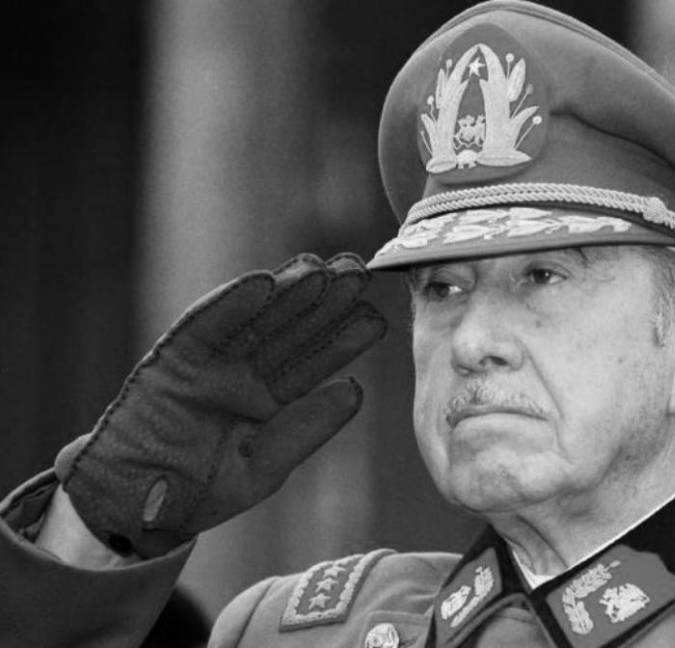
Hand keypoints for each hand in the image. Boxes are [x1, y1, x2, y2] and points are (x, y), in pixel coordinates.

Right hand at [54, 253, 386, 557]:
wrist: (137, 512)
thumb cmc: (202, 494)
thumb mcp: (265, 466)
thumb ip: (307, 428)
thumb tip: (357, 390)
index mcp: (266, 400)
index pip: (312, 362)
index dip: (343, 339)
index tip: (377, 318)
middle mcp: (241, 374)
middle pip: (289, 331)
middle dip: (323, 302)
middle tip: (359, 271)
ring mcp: (209, 364)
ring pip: (254, 320)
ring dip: (285, 293)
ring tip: (321, 269)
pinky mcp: (172, 361)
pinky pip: (204, 327)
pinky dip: (229, 304)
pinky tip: (262, 283)